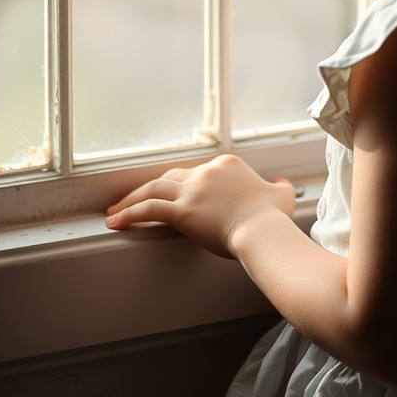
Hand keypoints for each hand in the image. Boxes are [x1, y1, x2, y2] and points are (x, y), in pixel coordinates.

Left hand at [104, 154, 296, 258]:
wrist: (264, 231)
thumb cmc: (273, 218)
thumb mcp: (281, 195)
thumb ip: (279, 188)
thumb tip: (280, 184)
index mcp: (225, 166)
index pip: (197, 173)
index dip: (184, 185)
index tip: (176, 195)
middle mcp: (205, 173)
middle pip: (171, 177)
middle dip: (152, 188)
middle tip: (136, 198)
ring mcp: (192, 190)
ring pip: (153, 189)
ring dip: (131, 199)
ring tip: (115, 210)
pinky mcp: (182, 210)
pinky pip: (148, 210)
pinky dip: (129, 214)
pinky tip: (115, 221)